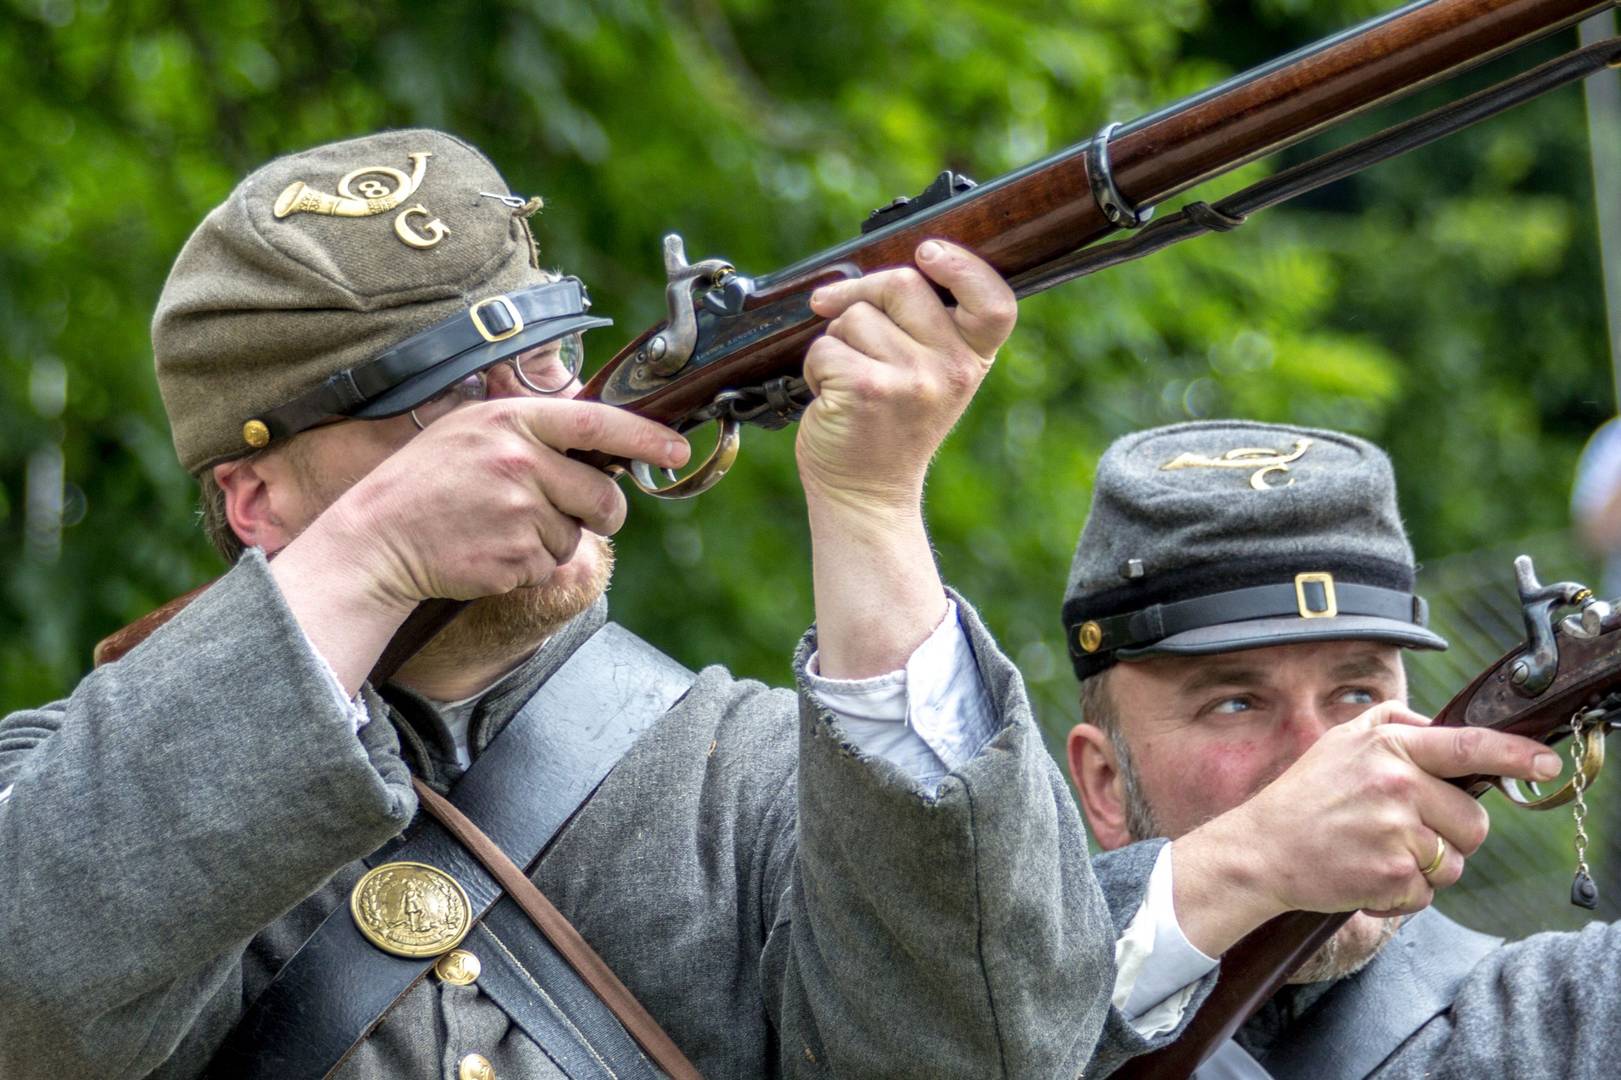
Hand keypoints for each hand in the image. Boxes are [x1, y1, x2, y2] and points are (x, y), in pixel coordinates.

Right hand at [322, 397, 688, 608]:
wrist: (376, 539)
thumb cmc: (426, 482)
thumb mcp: (472, 431)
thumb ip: (532, 431)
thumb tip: (599, 442)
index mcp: (511, 420)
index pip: (598, 422)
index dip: (645, 437)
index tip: (676, 448)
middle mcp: (520, 461)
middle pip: (603, 495)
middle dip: (602, 511)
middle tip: (571, 512)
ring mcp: (518, 511)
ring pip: (575, 534)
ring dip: (551, 538)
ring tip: (499, 525)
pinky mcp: (516, 557)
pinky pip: (550, 563)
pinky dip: (529, 563)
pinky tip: (489, 548)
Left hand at [798, 239, 1015, 515]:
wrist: (867, 494)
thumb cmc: (890, 428)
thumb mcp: (931, 379)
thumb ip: (925, 328)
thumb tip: (872, 275)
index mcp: (972, 360)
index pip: (994, 300)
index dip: (964, 266)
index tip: (929, 252)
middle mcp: (951, 370)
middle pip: (903, 284)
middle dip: (862, 295)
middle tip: (845, 319)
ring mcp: (911, 381)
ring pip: (854, 316)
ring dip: (836, 341)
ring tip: (849, 381)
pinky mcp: (866, 390)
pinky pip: (824, 347)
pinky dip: (813, 368)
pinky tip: (830, 397)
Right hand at [1172, 702, 1560, 954]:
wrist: (1259, 849)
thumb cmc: (1304, 796)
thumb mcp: (1341, 742)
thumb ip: (1395, 726)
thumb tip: (1446, 730)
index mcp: (1389, 746)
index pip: (1468, 746)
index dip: (1516, 755)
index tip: (1544, 763)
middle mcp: (1397, 783)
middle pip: (1473, 822)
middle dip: (1450, 835)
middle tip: (1403, 832)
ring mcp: (1395, 830)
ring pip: (1454, 862)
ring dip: (1425, 867)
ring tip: (1378, 852)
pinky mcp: (1391, 874)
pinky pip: (1427, 894)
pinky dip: (1401, 893)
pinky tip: (1366, 873)